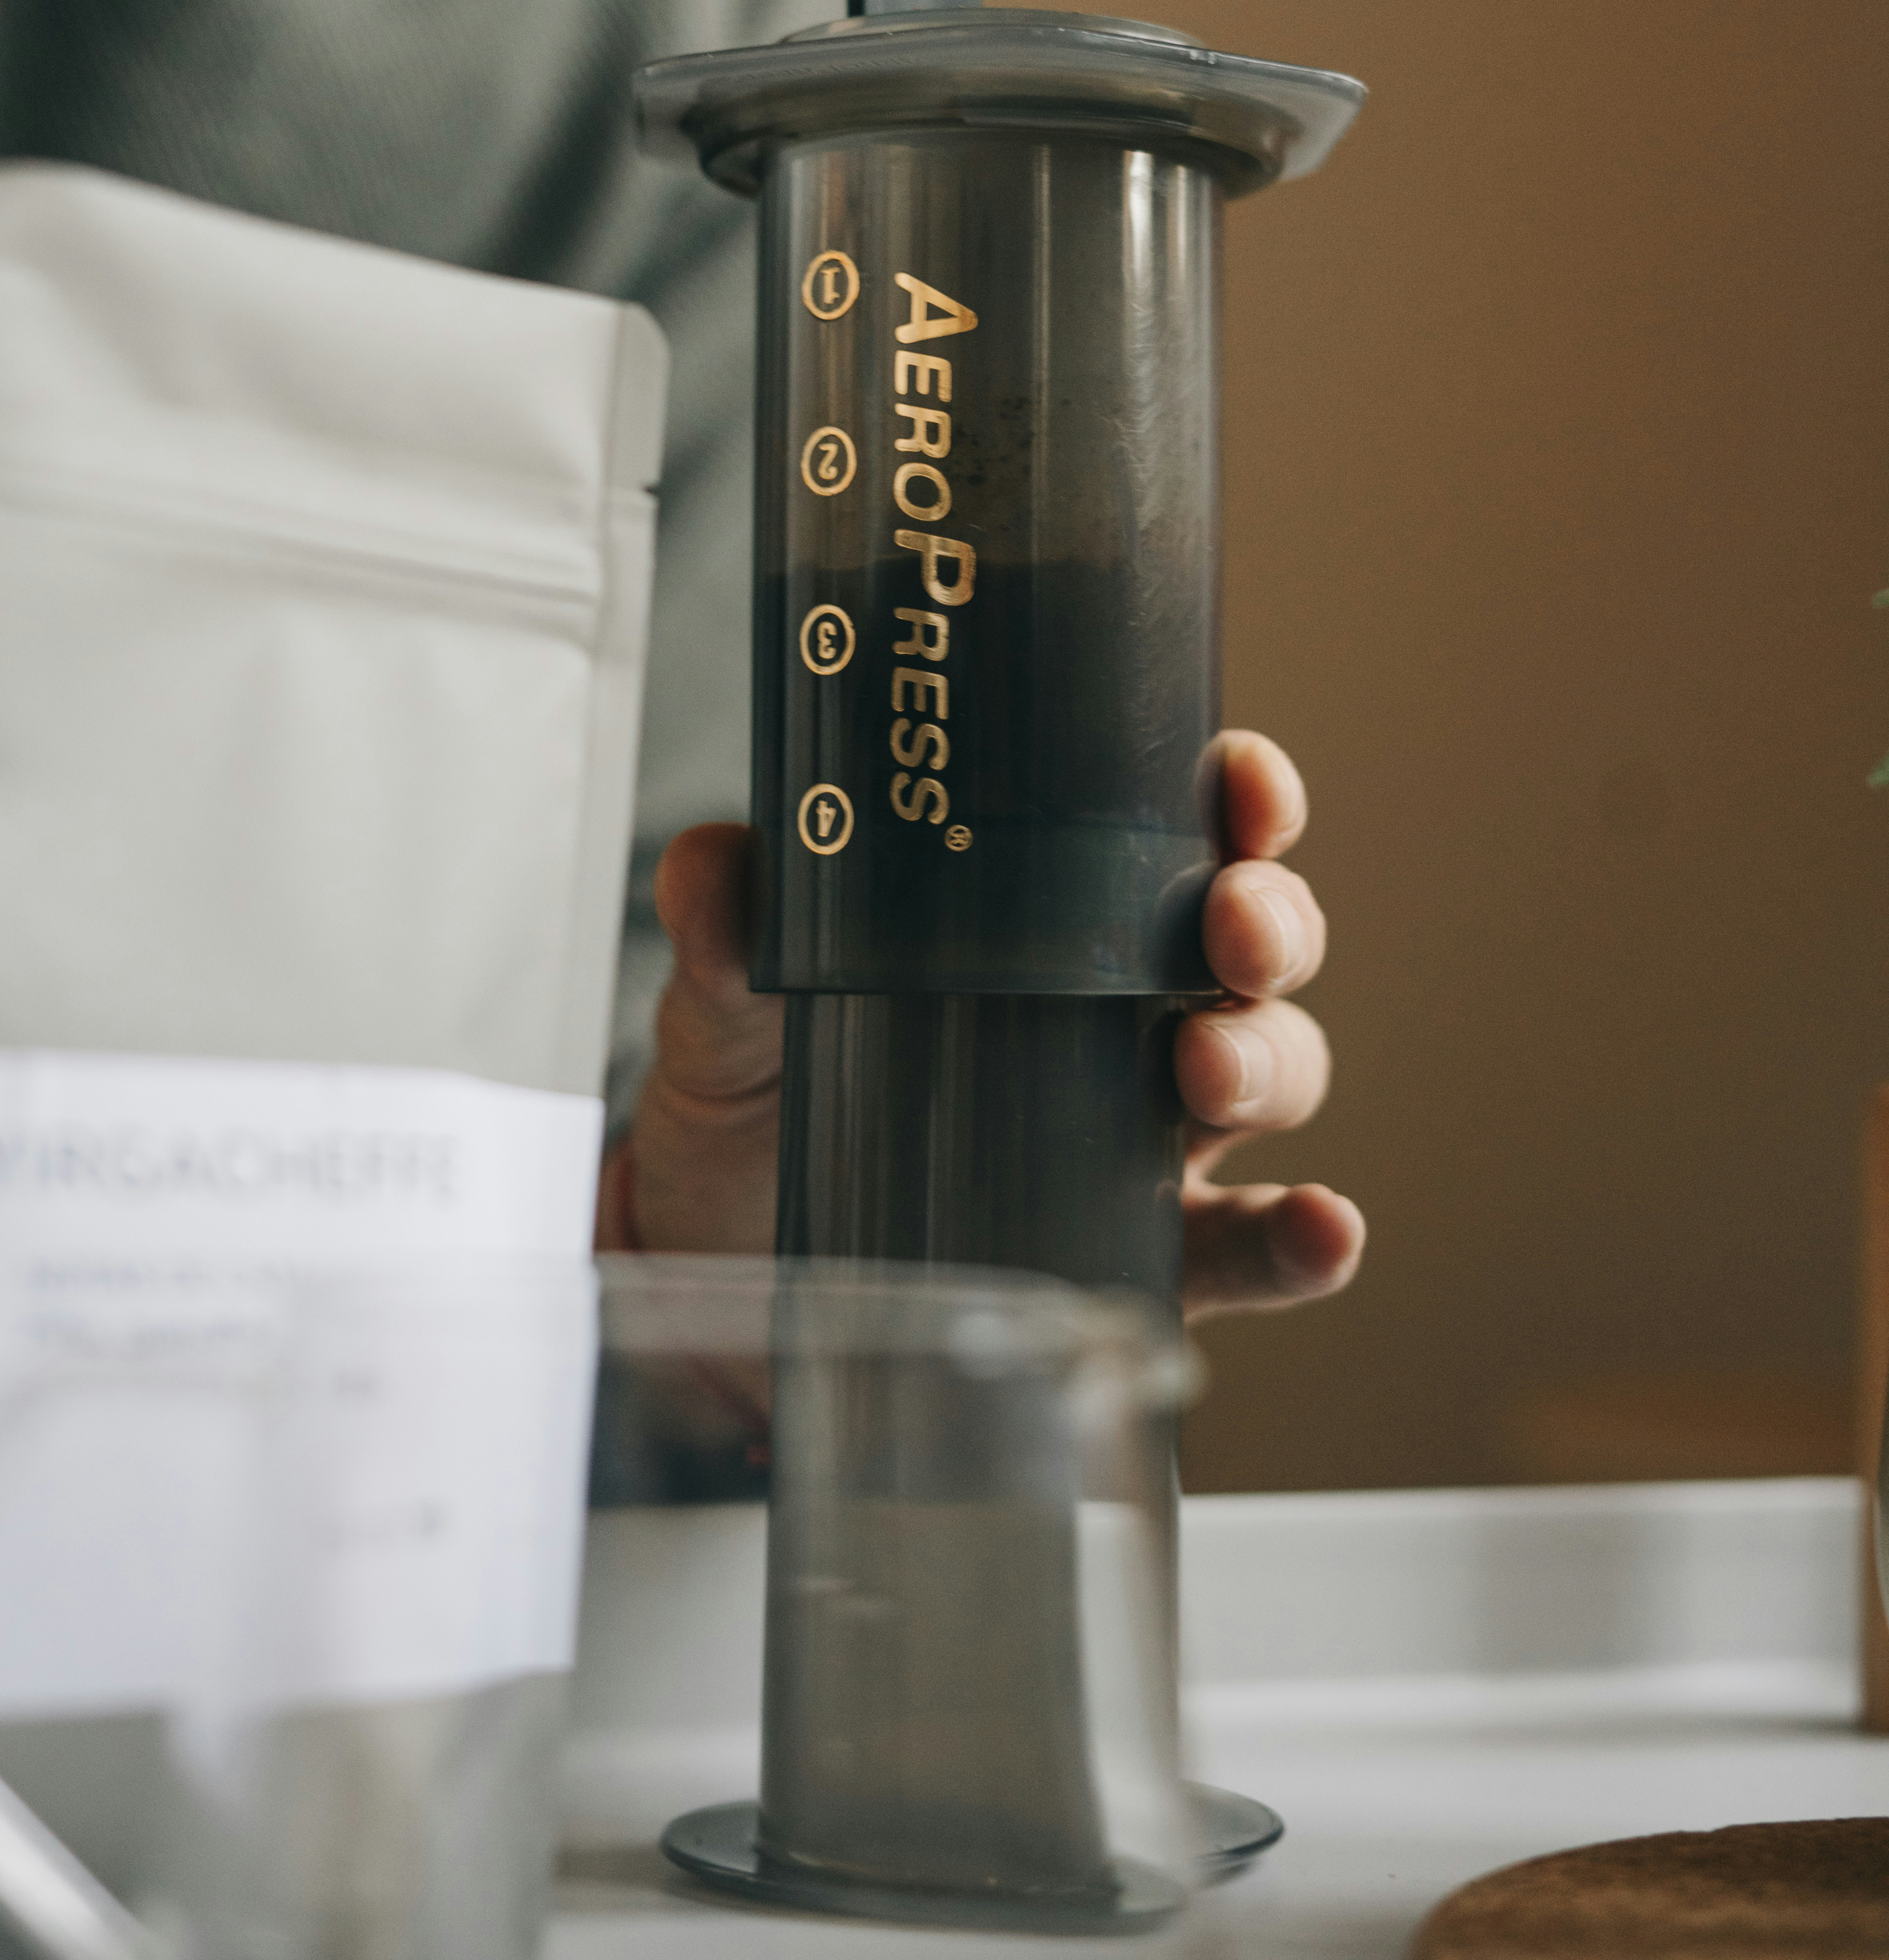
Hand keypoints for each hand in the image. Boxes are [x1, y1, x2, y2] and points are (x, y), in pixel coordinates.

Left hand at [599, 730, 1365, 1323]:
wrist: (719, 1258)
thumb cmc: (759, 1098)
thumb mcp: (729, 1002)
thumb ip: (726, 926)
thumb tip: (716, 864)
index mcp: (1055, 919)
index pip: (1183, 830)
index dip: (1241, 796)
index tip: (1241, 781)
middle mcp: (1122, 1013)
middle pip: (1253, 946)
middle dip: (1270, 923)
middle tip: (1229, 929)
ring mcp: (1139, 1135)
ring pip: (1271, 1074)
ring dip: (1272, 1061)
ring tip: (1208, 1072)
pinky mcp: (1131, 1254)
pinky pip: (1247, 1249)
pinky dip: (1301, 1241)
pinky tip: (1324, 1229)